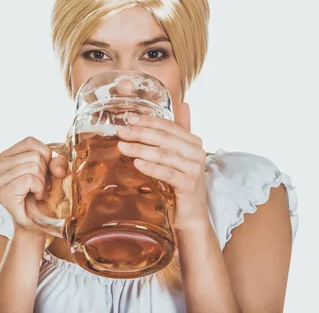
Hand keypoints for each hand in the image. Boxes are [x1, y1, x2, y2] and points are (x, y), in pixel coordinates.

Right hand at [0, 136, 68, 233]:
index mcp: (6, 157)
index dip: (45, 155)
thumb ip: (58, 161)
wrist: (40, 221)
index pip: (30, 142)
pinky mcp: (3, 194)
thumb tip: (56, 167)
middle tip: (40, 185)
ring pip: (33, 166)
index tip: (44, 171)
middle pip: (34, 155)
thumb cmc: (45, 195)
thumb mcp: (54, 172)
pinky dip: (39, 189)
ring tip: (38, 191)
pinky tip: (36, 196)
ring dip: (43, 182)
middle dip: (45, 171)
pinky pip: (29, 179)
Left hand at [116, 103, 208, 230]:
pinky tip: (136, 164)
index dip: (149, 121)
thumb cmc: (181, 182)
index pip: (169, 126)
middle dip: (140, 133)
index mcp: (194, 142)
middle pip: (165, 138)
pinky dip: (151, 167)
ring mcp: (194, 169)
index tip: (129, 119)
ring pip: (164, 154)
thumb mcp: (179, 154)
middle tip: (121, 132)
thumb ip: (179, 130)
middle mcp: (197, 153)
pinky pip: (167, 173)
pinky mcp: (189, 185)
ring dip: (140, 149)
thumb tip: (183, 103)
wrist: (191, 213)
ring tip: (122, 147)